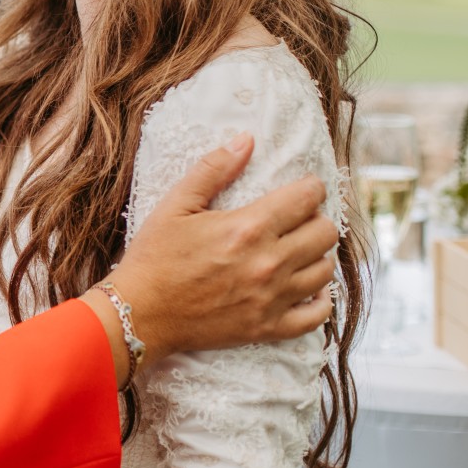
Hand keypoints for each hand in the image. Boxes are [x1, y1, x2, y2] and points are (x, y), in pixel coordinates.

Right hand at [109, 132, 338, 366]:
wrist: (141, 313)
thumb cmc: (154, 256)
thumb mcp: (175, 205)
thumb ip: (212, 170)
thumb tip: (246, 140)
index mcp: (247, 228)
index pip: (306, 199)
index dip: (312, 188)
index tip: (305, 187)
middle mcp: (268, 263)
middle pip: (325, 234)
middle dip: (317, 219)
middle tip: (299, 219)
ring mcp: (272, 299)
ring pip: (325, 271)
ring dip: (318, 255)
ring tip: (300, 249)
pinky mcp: (269, 328)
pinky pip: (317, 316)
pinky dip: (321, 301)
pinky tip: (309, 288)